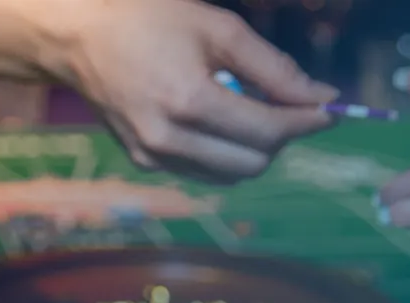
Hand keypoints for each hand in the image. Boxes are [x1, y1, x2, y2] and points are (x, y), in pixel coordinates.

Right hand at [51, 0, 337, 182]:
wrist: (78, 39)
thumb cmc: (149, 19)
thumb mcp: (218, 28)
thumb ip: (274, 67)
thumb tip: (322, 97)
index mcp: (189, 101)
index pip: (268, 131)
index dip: (308, 120)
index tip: (331, 107)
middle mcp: (169, 139)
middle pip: (254, 162)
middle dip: (282, 136)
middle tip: (290, 106)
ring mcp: (153, 156)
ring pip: (231, 175)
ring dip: (255, 150)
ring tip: (251, 112)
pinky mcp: (143, 162)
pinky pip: (202, 171)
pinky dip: (223, 154)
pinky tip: (217, 123)